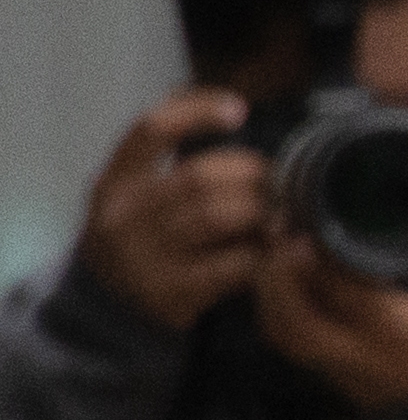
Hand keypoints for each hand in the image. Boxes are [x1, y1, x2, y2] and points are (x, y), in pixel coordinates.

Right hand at [68, 89, 270, 333]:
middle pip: (199, 176)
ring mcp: (146, 254)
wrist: (112, 310)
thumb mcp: (137, 197)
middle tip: (280, 184)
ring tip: (282, 216)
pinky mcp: (174, 292)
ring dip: (262, 213)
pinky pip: (233, 264)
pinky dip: (265, 255)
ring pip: (217, 215)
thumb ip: (171, 161)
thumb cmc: (142, 242)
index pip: (150, 130)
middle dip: (252, 176)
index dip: (195, 111)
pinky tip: (279, 252)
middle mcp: (125, 214)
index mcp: (115, 181)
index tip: (238, 109)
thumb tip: (232, 111)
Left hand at [248, 199, 407, 419]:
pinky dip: (273, 304)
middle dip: (279, 271)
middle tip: (281, 229)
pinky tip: (280, 274)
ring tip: (277, 247)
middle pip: (297, 320)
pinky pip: (283, 338)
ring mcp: (343, 368)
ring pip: (283, 330)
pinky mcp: (324, 369)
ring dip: (270, 287)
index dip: (321, 255)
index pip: (351, 293)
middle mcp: (370, 356)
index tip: (309, 221)